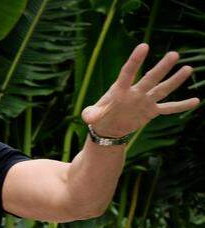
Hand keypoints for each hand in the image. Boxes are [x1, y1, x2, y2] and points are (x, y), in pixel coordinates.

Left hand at [82, 43, 198, 138]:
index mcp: (120, 90)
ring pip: (162, 89)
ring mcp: (145, 101)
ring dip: (175, 80)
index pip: (128, 72)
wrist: (109, 128)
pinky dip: (181, 105)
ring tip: (188, 68)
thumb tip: (88, 118)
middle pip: (150, 78)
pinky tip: (196, 101)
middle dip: (161, 68)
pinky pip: (169, 108)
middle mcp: (136, 92)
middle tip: (174, 54)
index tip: (144, 46)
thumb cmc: (100, 117)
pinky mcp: (151, 111)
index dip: (135, 60)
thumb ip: (91, 114)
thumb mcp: (93, 115)